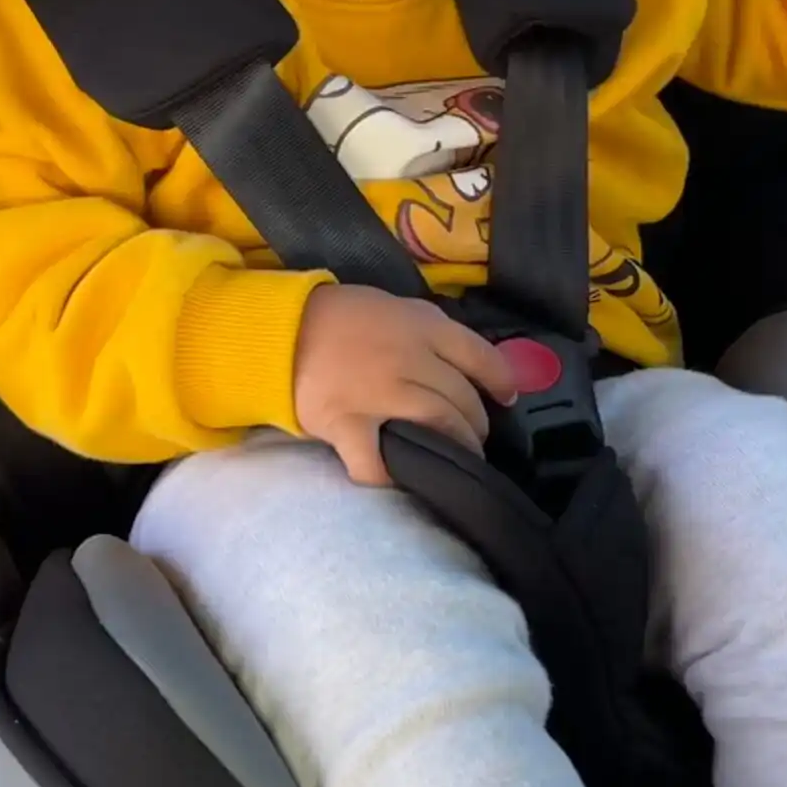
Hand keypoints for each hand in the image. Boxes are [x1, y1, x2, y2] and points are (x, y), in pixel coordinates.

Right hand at [293, 286, 517, 487]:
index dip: (501, 382)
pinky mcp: (346, 423)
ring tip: (454, 458)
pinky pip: (376, 461)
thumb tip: (472, 365)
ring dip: (455, 449)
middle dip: (475, 425)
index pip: (481, 357)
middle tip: (472, 437)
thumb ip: (432, 332)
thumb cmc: (342, 317)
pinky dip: (389, 476)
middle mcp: (409, 359)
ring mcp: (378, 393)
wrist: (280, 329)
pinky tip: (398, 479)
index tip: (506, 399)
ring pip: (439, 427)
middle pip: (463, 401)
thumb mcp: (395, 307)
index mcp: (423, 327)